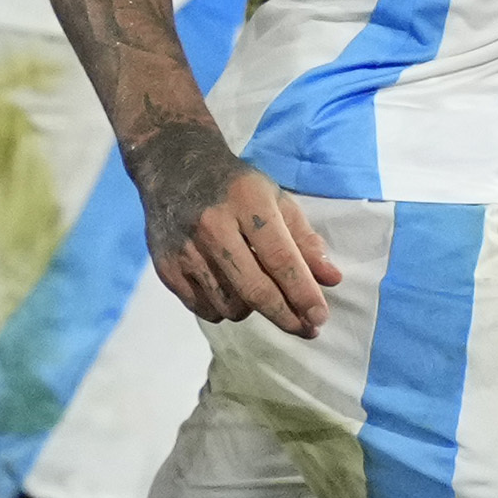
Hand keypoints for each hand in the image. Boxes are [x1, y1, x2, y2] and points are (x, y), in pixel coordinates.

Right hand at [139, 119, 337, 333]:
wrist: (174, 167)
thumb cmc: (235, 187)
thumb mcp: (275, 199)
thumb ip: (304, 239)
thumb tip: (331, 279)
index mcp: (247, 203)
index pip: (280, 259)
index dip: (303, 293)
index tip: (320, 317)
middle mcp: (213, 226)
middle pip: (255, 289)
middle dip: (286, 316)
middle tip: (307, 329)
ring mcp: (185, 249)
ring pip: (229, 305)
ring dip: (253, 310)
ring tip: (259, 292)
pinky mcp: (166, 267)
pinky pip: (203, 309)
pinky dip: (223, 309)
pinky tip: (230, 291)